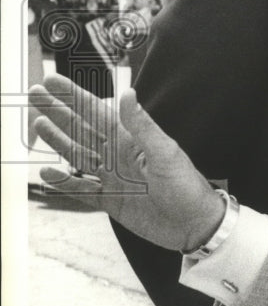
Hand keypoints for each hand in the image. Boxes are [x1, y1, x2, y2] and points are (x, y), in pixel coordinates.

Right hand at [29, 74, 225, 252]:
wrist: (193, 224)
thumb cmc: (186, 185)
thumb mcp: (165, 153)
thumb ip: (143, 126)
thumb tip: (127, 93)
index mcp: (131, 139)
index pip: (96, 112)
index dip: (74, 96)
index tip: (53, 81)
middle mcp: (118, 155)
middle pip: (81, 129)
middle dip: (58, 111)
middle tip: (35, 93)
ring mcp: (112, 177)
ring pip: (77, 155)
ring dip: (58, 140)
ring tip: (38, 123)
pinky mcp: (110, 201)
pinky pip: (80, 189)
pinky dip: (64, 182)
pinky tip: (47, 173)